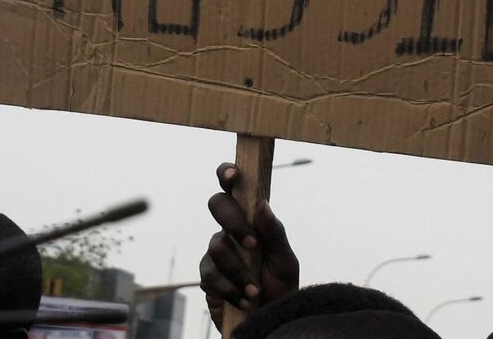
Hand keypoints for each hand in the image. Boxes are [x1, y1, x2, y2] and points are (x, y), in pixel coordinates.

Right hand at [200, 162, 299, 330]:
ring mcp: (215, 252)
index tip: (233, 175)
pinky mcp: (207, 276)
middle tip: (252, 245)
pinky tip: (245, 300)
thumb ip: (274, 233)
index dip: (227, 173)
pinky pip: (211, 274)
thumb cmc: (280, 288)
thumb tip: (263, 204)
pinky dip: (231, 288)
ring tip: (256, 291)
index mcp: (250, 220)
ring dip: (240, 271)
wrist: (271, 320)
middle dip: (234, 222)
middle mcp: (229, 231)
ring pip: (217, 246)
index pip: (234, 188)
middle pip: (216, 204)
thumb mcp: (285, 261)